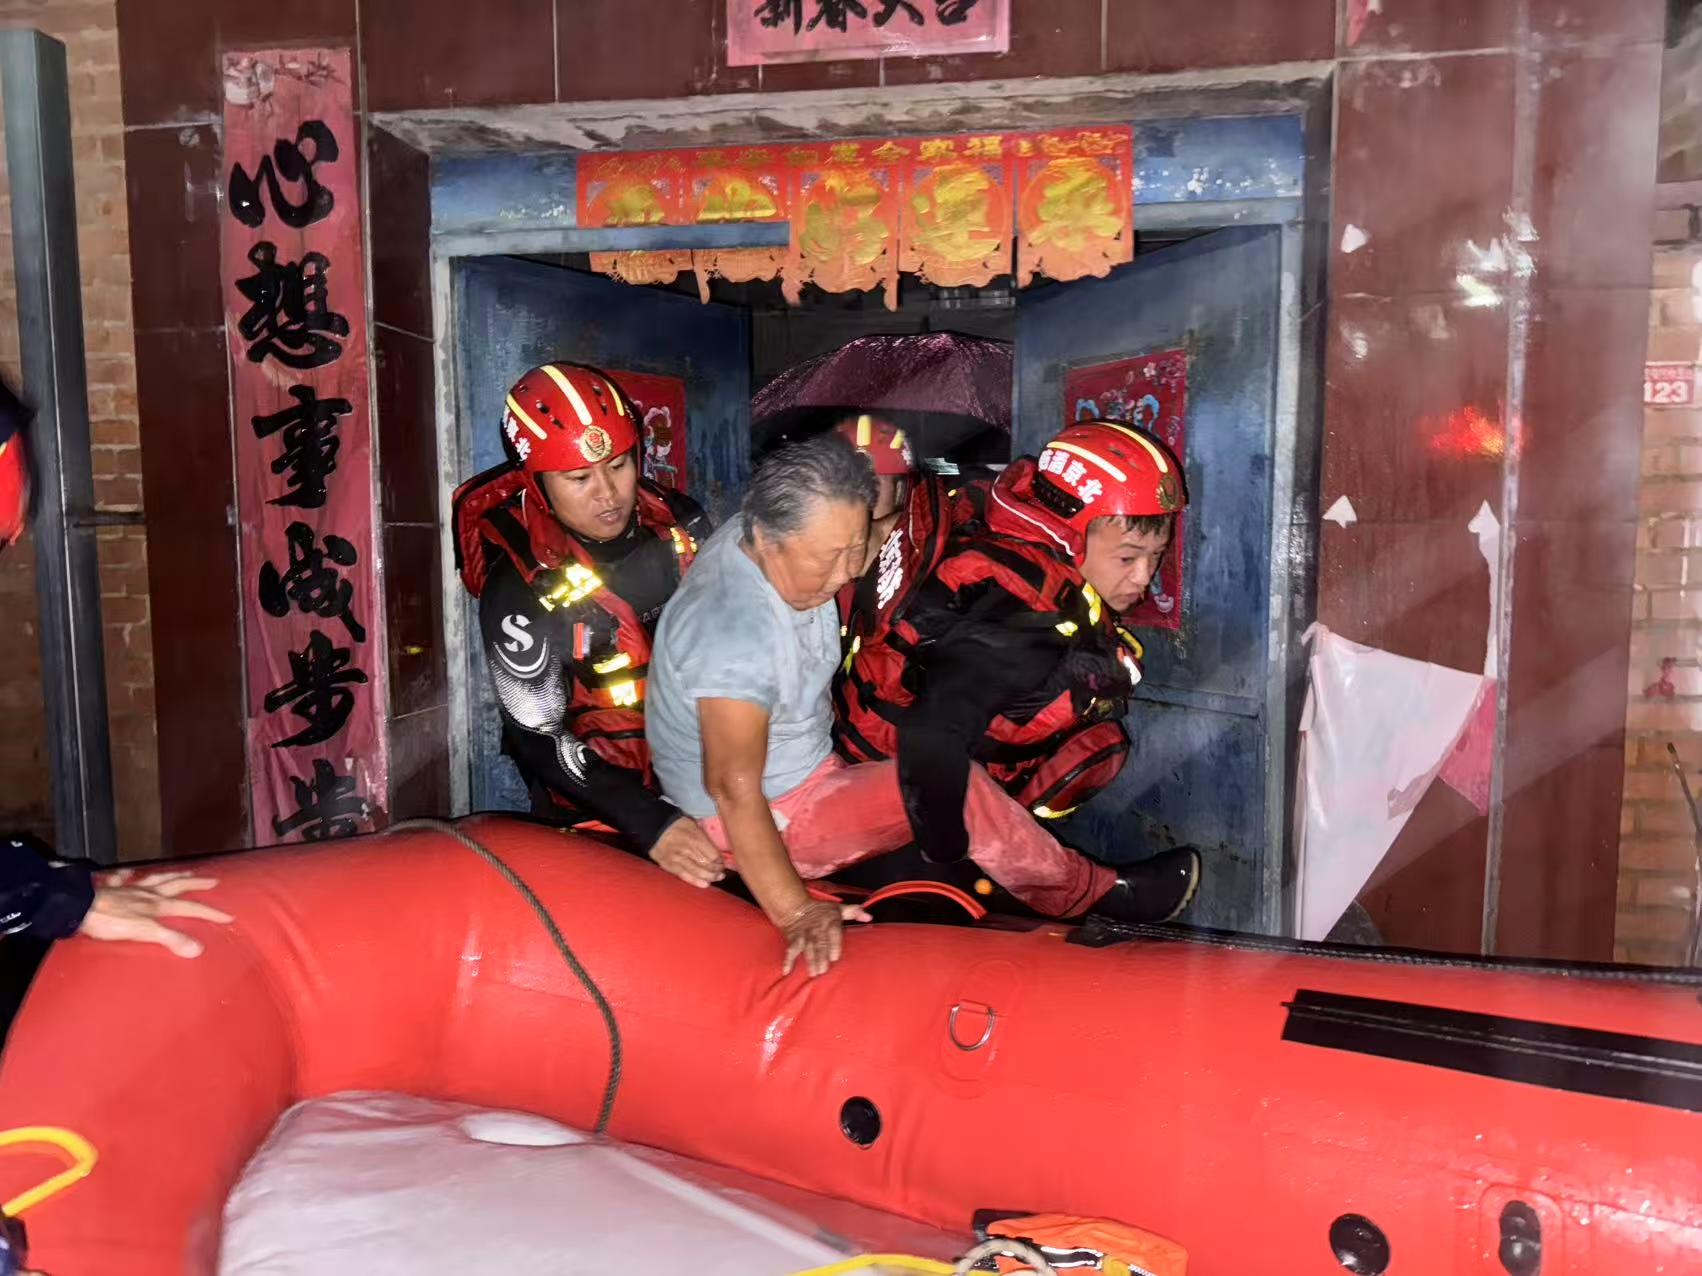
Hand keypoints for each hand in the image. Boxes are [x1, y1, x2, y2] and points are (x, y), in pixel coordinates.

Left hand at [78, 870, 231, 957]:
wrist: (78, 908)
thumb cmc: (111, 921)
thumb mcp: (144, 932)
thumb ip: (170, 938)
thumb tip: (198, 949)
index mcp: (157, 905)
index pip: (190, 907)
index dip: (210, 913)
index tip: (228, 916)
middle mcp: (147, 894)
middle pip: (176, 886)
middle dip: (196, 884)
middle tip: (212, 880)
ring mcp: (129, 889)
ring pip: (155, 879)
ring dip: (171, 875)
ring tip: (184, 872)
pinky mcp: (111, 890)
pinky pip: (122, 879)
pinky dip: (127, 876)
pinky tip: (129, 872)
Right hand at [648, 817, 725, 887]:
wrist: (654, 827)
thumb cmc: (676, 824)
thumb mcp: (694, 825)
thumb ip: (705, 838)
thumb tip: (716, 848)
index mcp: (695, 839)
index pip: (713, 855)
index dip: (721, 861)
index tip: (724, 861)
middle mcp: (687, 851)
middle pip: (707, 865)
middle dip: (717, 870)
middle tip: (722, 872)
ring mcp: (678, 860)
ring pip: (698, 872)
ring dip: (710, 877)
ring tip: (716, 878)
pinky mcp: (670, 867)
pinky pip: (685, 876)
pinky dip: (696, 881)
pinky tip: (705, 884)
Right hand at [777, 899, 870, 977]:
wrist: (795, 906)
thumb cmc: (820, 911)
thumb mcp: (838, 908)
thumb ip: (854, 912)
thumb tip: (869, 916)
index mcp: (829, 922)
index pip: (832, 933)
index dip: (833, 944)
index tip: (835, 957)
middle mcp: (816, 929)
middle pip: (819, 944)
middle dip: (821, 956)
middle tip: (823, 970)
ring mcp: (804, 936)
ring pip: (807, 949)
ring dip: (809, 961)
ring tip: (813, 973)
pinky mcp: (793, 940)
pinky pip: (790, 950)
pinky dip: (787, 961)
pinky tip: (787, 972)